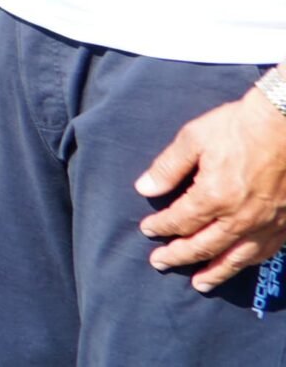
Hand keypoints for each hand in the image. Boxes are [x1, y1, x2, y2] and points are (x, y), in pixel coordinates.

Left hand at [136, 94, 285, 290]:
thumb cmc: (239, 127)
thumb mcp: (193, 138)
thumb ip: (167, 167)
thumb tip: (143, 188)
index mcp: (213, 197)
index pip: (180, 221)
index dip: (160, 226)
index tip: (147, 230)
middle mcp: (240, 218)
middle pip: (203, 246)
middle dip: (178, 256)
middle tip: (160, 263)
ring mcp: (266, 224)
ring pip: (237, 258)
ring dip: (215, 272)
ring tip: (199, 283)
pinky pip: (265, 252)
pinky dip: (248, 262)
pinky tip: (239, 264)